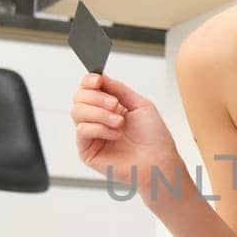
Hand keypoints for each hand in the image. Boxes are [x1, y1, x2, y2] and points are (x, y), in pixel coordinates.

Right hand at [72, 72, 178, 195]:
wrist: (158, 161)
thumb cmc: (153, 137)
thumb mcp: (139, 104)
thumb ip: (117, 88)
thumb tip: (99, 75)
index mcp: (108, 107)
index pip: (88, 88)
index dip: (89, 81)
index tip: (98, 80)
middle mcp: (97, 119)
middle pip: (78, 97)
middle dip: (97, 98)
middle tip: (116, 106)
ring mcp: (91, 135)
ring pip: (77, 111)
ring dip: (100, 114)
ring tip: (119, 123)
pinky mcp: (86, 151)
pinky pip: (82, 130)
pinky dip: (100, 128)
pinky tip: (115, 134)